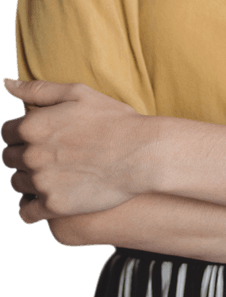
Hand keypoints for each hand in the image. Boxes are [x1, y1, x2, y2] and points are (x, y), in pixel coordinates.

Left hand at [1, 78, 148, 223]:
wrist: (141, 154)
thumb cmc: (113, 120)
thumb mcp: (77, 93)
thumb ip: (38, 89)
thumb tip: (7, 84)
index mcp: (33, 126)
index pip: (7, 132)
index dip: (22, 133)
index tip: (41, 136)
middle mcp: (31, 155)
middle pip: (9, 158)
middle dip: (24, 155)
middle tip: (51, 155)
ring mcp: (41, 182)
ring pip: (16, 184)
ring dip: (28, 179)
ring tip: (53, 174)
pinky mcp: (53, 206)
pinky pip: (25, 212)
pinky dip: (31, 207)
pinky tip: (47, 197)